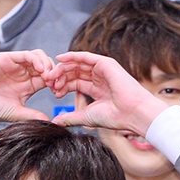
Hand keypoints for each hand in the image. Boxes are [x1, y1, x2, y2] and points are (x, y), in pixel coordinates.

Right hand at [0, 50, 53, 133]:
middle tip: (58, 84)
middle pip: (45, 67)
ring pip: (38, 58)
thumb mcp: (17, 113)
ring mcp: (15, 65)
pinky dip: (37, 60)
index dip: (55, 84)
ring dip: (48, 65)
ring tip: (50, 77)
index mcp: (26, 86)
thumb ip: (33, 115)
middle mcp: (22, 74)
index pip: (47, 80)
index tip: (59, 93)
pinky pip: (26, 55)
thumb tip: (50, 122)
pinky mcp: (7, 58)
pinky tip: (42, 70)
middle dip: (54, 74)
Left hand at [45, 51, 166, 136]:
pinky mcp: (105, 63)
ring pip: (78, 64)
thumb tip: (55, 122)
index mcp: (96, 89)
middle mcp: (99, 78)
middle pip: (75, 73)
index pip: (75, 83)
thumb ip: (70, 117)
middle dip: (60, 77)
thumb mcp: (86, 117)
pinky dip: (72, 56)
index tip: (53, 92)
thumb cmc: (114, 117)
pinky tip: (60, 59)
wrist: (131, 113)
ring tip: (52, 74)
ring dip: (63, 68)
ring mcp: (102, 69)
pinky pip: (85, 57)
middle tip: (48, 82)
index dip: (63, 86)